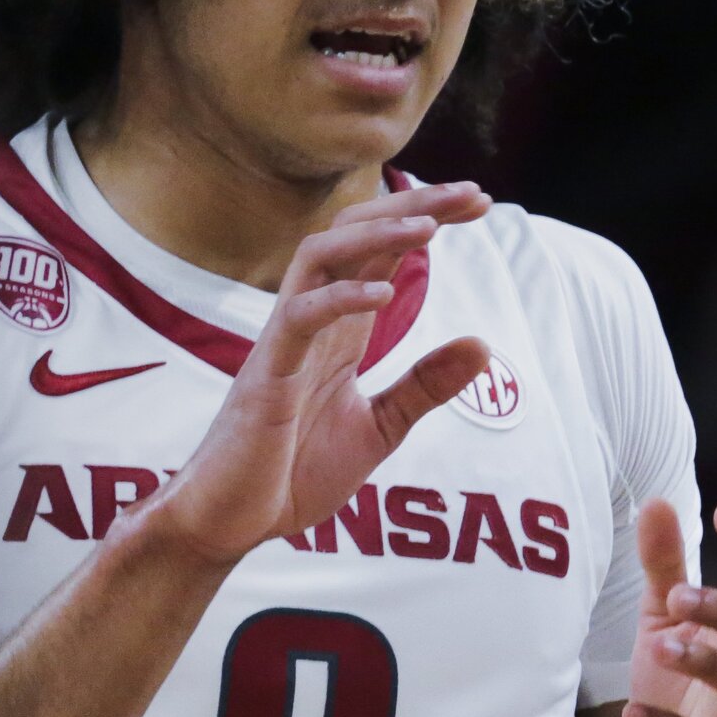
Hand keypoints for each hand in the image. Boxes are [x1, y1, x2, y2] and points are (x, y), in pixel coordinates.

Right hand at [156, 182, 493, 562]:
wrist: (232, 523)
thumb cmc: (293, 472)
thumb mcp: (381, 427)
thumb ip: (426, 385)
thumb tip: (484, 344)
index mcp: (339, 330)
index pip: (382, 253)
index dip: (427, 220)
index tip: (480, 202)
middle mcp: (310, 321)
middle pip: (354, 236)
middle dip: (413, 208)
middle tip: (473, 193)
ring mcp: (285, 343)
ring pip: (319, 259)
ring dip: (375, 236)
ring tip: (431, 227)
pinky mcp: (265, 376)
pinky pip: (299, 320)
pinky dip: (340, 300)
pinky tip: (385, 294)